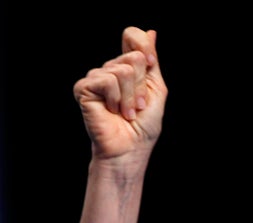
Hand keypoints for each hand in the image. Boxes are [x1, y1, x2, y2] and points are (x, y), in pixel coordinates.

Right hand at [73, 27, 166, 159]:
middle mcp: (110, 68)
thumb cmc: (144, 124)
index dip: (144, 47)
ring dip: (131, 97)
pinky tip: (113, 111)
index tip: (151, 65)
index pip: (132, 35)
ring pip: (122, 70)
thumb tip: (150, 32)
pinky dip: (117, 98)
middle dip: (142, 85)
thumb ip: (151, 61)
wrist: (131, 147)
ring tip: (126, 112)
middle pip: (133, 56)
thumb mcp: (155, 88)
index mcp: (127, 67)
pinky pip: (107, 80)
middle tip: (138, 105)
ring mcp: (96, 77)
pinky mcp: (84, 87)